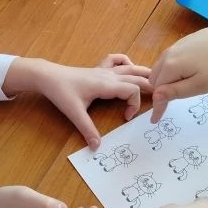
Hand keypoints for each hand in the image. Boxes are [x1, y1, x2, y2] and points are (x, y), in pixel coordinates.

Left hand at [12, 56, 150, 149]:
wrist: (48, 76)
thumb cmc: (61, 92)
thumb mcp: (74, 113)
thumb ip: (87, 130)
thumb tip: (97, 147)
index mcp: (106, 84)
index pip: (133, 89)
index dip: (135, 104)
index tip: (126, 118)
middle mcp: (109, 75)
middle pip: (137, 76)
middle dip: (150, 86)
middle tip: (159, 98)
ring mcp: (104, 70)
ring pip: (130, 67)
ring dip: (143, 73)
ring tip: (155, 82)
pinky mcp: (98, 69)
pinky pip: (117, 60)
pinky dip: (127, 62)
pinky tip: (128, 70)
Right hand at [150, 23, 207, 121]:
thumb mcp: (199, 85)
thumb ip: (175, 92)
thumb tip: (155, 97)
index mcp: (170, 65)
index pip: (157, 89)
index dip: (157, 106)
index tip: (156, 120)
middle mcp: (169, 53)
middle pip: (156, 77)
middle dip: (161, 90)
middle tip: (177, 100)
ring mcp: (177, 44)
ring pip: (163, 66)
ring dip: (167, 79)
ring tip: (184, 86)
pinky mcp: (186, 40)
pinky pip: (172, 58)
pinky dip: (174, 68)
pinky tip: (191, 70)